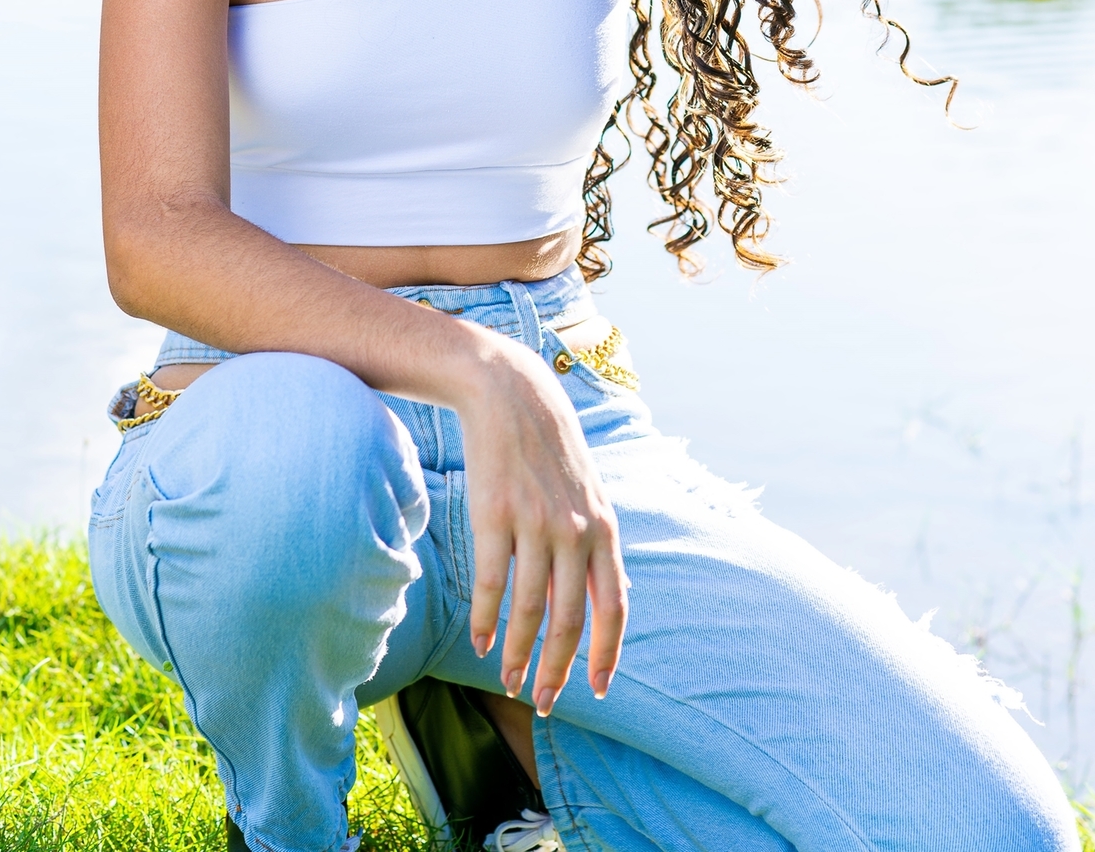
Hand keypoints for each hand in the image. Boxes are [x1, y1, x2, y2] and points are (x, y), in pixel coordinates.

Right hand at [456, 338, 626, 715]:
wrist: (510, 392)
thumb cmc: (549, 446)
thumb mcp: (588, 490)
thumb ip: (598, 540)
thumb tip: (614, 592)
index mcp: (603, 528)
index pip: (614, 605)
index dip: (606, 653)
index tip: (597, 690)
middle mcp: (574, 531)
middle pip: (570, 619)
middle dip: (559, 669)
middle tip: (546, 702)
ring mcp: (533, 523)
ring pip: (529, 609)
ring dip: (517, 654)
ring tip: (509, 680)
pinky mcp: (493, 515)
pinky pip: (489, 584)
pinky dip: (485, 620)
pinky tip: (480, 641)